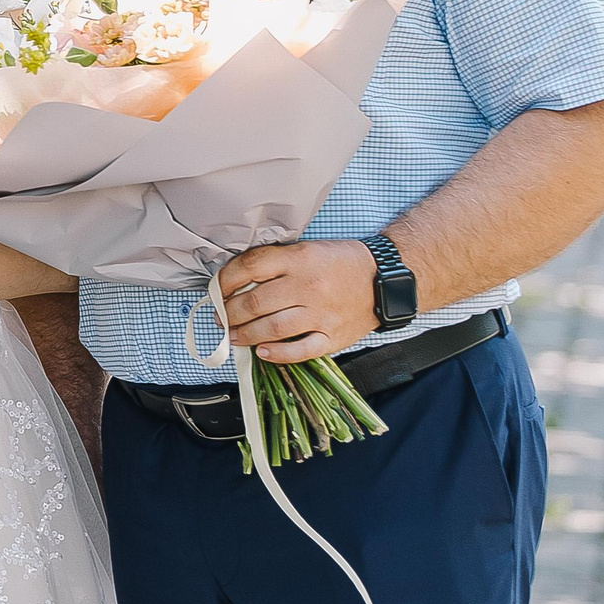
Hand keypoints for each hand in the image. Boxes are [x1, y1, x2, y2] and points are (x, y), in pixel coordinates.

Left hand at [218, 239, 380, 364]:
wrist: (388, 278)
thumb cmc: (345, 262)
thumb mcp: (309, 248)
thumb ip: (278, 262)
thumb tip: (238, 280)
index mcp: (300, 259)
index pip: (250, 267)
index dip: (225, 280)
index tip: (216, 290)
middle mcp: (309, 286)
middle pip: (256, 302)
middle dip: (230, 312)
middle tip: (220, 318)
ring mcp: (321, 313)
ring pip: (272, 328)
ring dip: (246, 334)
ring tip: (233, 336)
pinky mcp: (333, 336)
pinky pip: (301, 350)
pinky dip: (278, 354)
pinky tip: (262, 353)